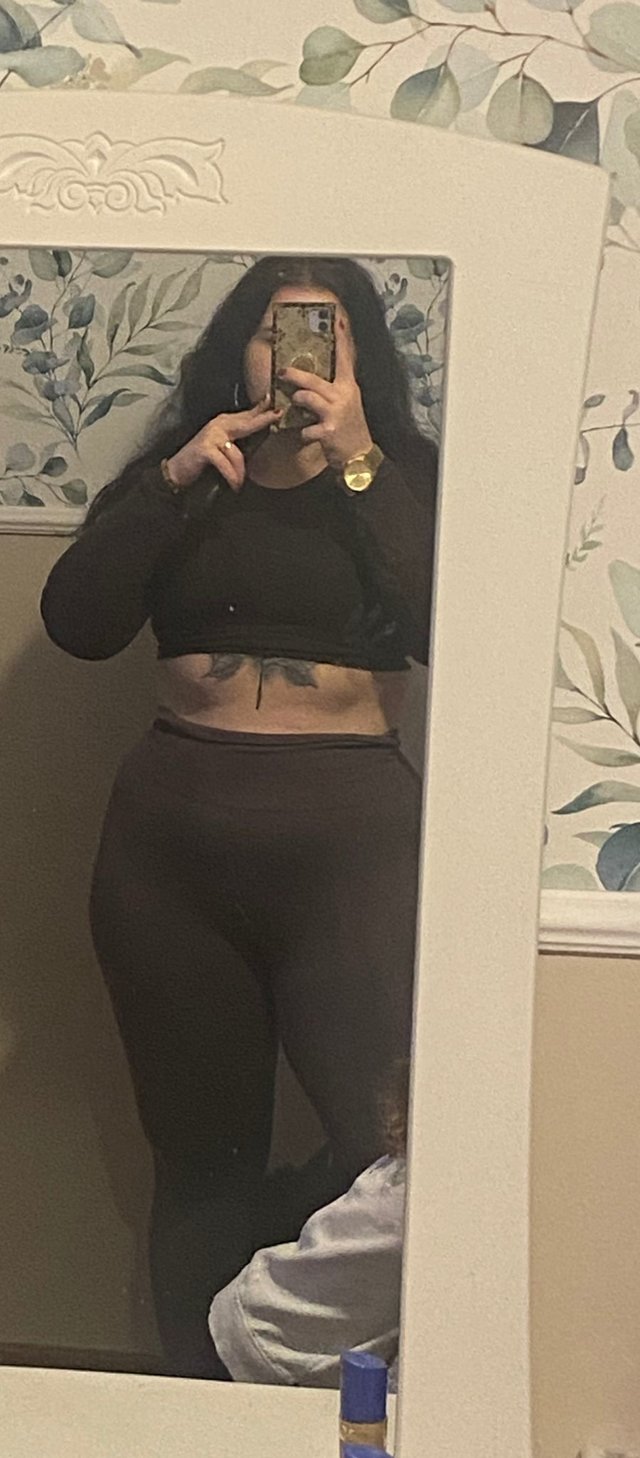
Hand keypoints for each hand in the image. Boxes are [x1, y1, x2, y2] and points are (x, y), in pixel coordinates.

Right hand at [165, 397, 281, 492]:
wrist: (178, 471)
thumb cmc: (203, 462)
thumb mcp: (224, 448)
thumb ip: (238, 441)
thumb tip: (261, 437)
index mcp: (223, 423)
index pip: (246, 415)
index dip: (261, 409)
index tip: (277, 405)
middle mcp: (218, 425)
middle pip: (246, 423)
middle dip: (262, 420)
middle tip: (278, 414)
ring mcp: (211, 435)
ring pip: (237, 454)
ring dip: (240, 473)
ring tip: (239, 484)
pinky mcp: (206, 449)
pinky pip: (227, 464)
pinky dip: (232, 477)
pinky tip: (234, 485)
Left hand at [278, 318, 373, 469]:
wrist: (360, 456)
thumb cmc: (350, 428)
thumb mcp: (348, 403)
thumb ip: (334, 390)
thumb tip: (314, 380)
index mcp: (348, 387)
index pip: (344, 358)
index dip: (340, 339)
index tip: (336, 319)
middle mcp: (343, 396)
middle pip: (313, 380)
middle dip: (294, 375)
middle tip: (282, 371)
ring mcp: (335, 413)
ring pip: (306, 399)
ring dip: (298, 403)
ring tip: (298, 407)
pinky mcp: (328, 431)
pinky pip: (305, 428)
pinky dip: (303, 433)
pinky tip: (309, 436)